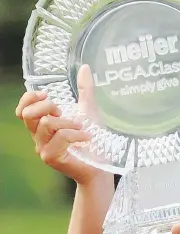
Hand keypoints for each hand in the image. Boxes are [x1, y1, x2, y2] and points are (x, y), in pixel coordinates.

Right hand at [15, 64, 102, 184]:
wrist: (102, 167)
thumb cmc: (95, 141)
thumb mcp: (89, 111)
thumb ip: (85, 90)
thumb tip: (85, 67)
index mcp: (43, 125)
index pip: (22, 109)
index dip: (30, 98)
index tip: (48, 94)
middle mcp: (39, 137)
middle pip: (27, 114)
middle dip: (48, 107)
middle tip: (66, 114)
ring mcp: (43, 148)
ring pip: (46, 124)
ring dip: (68, 123)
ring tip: (82, 129)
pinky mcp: (51, 157)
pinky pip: (59, 138)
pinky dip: (76, 135)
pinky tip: (86, 139)